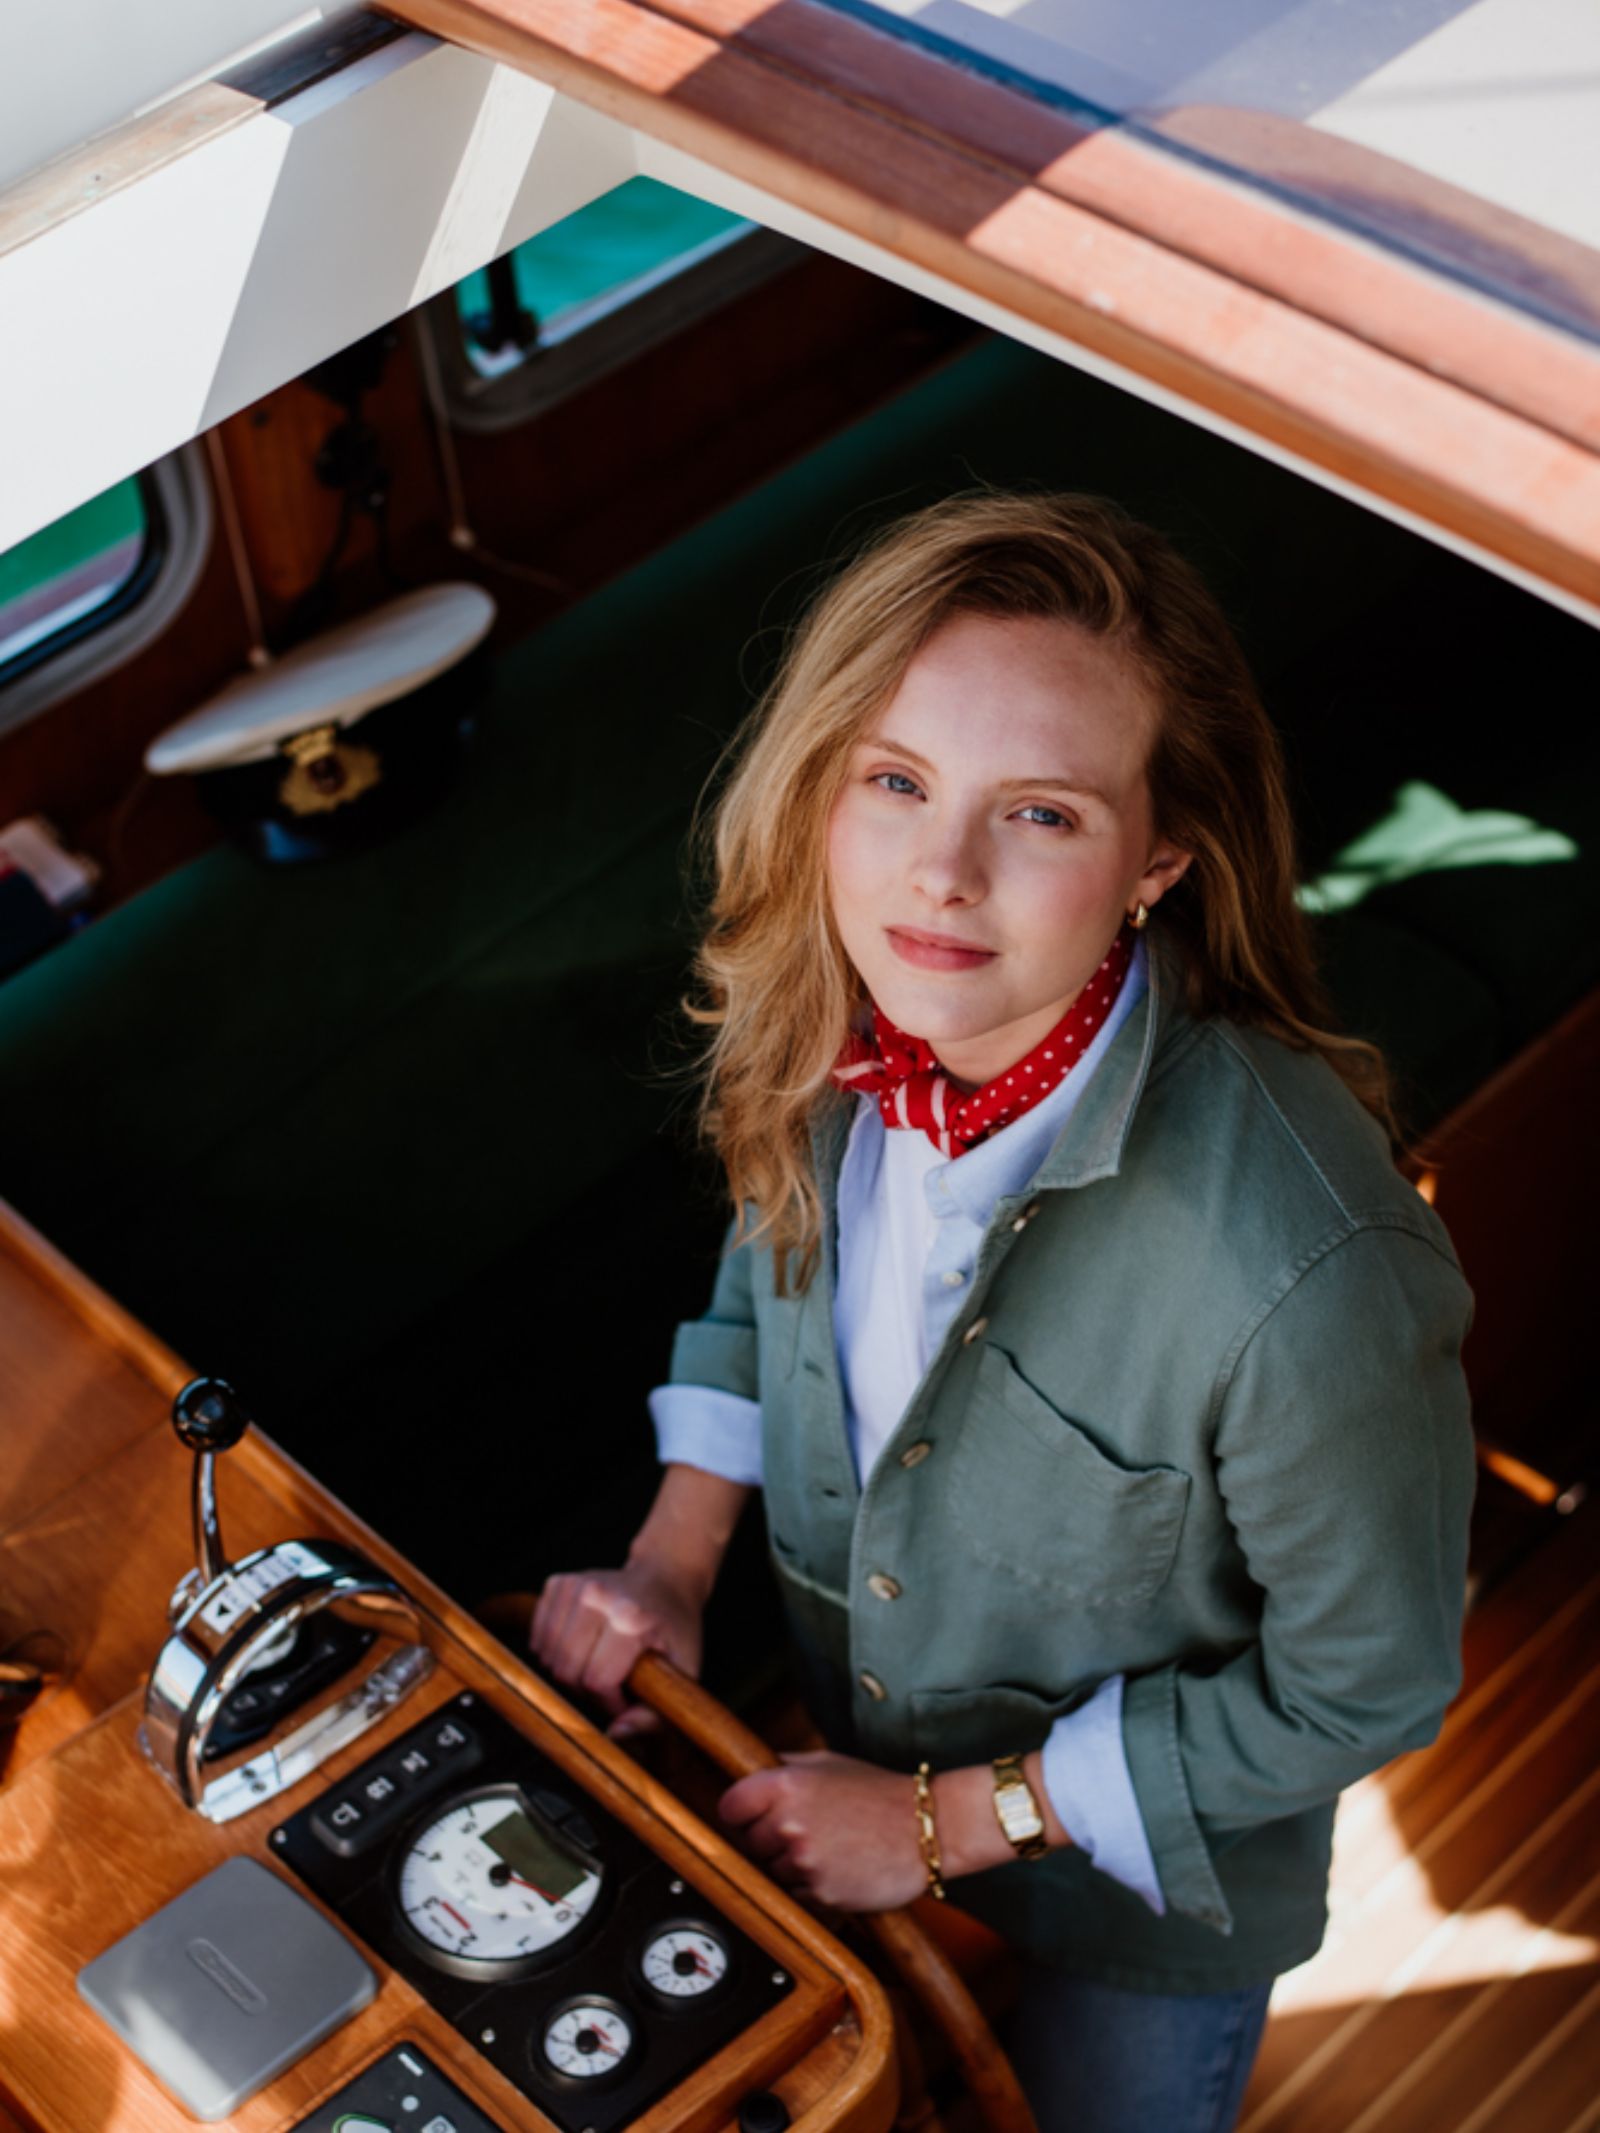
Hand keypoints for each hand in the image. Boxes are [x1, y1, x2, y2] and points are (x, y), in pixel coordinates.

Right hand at [530, 1562, 703, 1740]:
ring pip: (548, 1656)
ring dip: (570, 1670)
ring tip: (599, 1663)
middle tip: (614, 1682)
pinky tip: (581, 1646)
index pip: (595, 1681)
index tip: (628, 1697)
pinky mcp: (558, 1582)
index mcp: (630, 1617)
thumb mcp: (683, 1670)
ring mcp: (575, 1585)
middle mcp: (598, 1596)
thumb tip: (617, 1736)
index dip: (611, 1702)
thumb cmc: (675, 1626)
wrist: (666, 1578)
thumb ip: (653, 1713)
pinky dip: (554, 1650)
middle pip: (566, 1670)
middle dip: (588, 1689)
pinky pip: (539, 1636)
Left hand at [718, 1750, 926, 1911]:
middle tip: (805, 1830)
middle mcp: (790, 1822)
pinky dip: (811, 1886)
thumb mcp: (828, 1763)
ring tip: (828, 1847)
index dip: (740, 1812)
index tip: (751, 1816)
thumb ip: (784, 1767)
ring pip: (772, 1871)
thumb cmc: (879, 1793)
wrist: (927, 1828)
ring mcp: (805, 1861)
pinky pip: (797, 1894)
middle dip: (768, 1839)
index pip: (729, 1807)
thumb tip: (749, 1770)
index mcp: (787, 1784)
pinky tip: (838, 1867)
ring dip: (791, 1865)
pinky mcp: (821, 1893)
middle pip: (749, 1842)